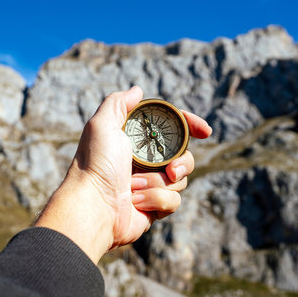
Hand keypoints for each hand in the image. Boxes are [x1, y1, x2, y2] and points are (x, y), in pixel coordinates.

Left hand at [35, 86, 211, 263]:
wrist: (92, 206)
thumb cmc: (95, 164)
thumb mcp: (102, 125)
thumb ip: (118, 103)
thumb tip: (137, 90)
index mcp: (136, 142)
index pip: (171, 129)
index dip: (191, 126)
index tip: (204, 131)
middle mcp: (145, 162)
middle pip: (184, 156)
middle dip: (181, 163)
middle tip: (170, 171)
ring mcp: (151, 185)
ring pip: (180, 180)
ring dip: (156, 183)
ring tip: (133, 186)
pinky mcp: (155, 207)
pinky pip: (173, 201)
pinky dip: (155, 200)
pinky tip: (135, 202)